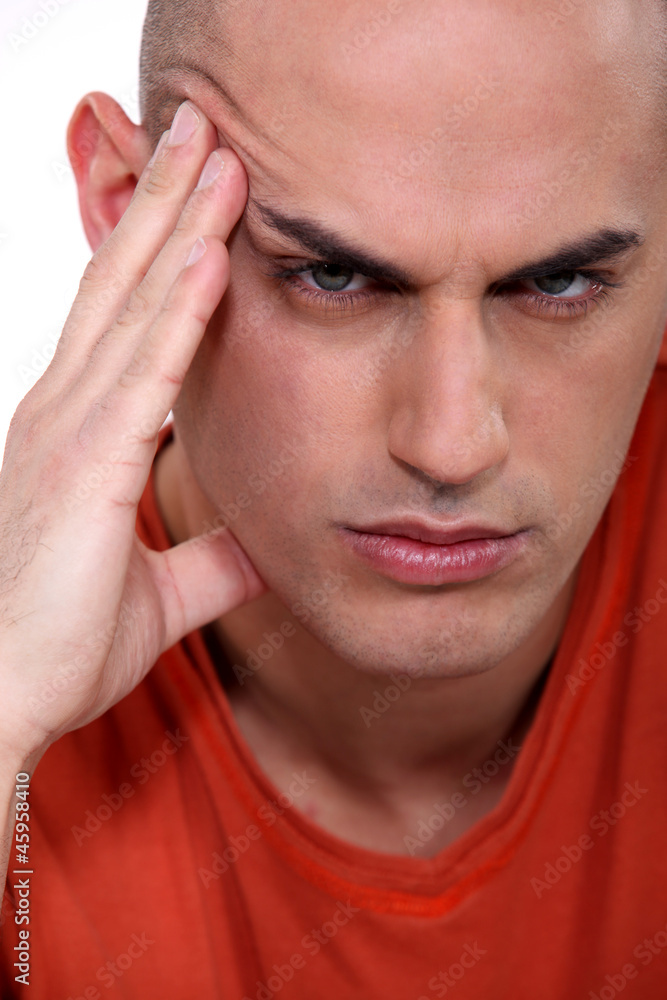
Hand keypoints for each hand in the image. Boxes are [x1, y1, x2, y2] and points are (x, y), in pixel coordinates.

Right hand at [0, 100, 265, 763]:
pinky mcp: (87, 465)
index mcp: (78, 432)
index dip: (159, 248)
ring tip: (218, 155)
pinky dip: (179, 309)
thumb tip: (264, 546)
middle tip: (204, 130)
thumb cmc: (56, 643)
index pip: (124, 317)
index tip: (198, 192)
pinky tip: (210, 254)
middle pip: (123, 284)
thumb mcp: (158, 594)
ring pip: (133, 305)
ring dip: (179, 226)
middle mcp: (64, 411)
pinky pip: (144, 370)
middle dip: (166, 202)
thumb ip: (211, 560)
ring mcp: (69, 429)